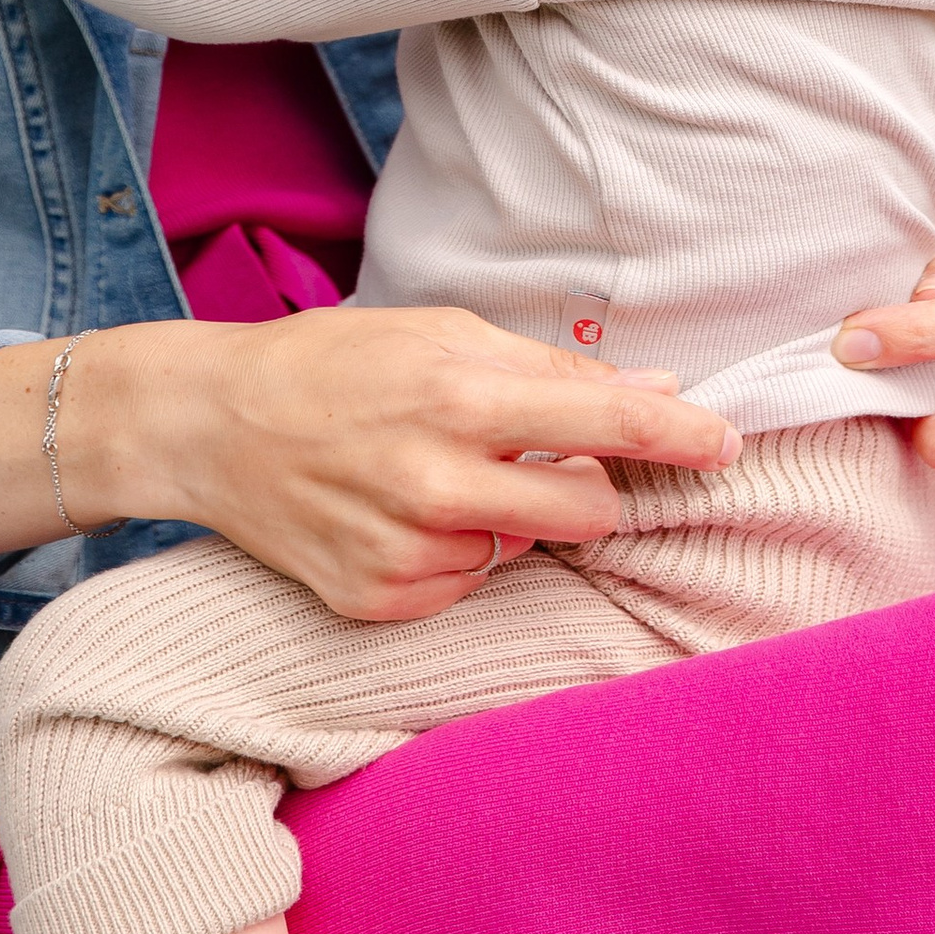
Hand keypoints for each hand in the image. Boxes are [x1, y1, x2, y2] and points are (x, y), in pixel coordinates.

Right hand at [0, 307, 738, 622]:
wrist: (208, 426)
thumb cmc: (331, 362)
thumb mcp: (438, 332)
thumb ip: (548, 370)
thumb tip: (658, 395)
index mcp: (454, 397)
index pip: (603, 426)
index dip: (679, 440)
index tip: (726, 444)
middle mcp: (435, 483)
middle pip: (586, 511)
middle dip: (590, 484)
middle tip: (548, 455)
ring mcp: (405, 551)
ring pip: (526, 549)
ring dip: (510, 516)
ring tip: (438, 473)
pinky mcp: (378, 601)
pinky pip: (468, 584)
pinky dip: (457, 552)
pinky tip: (403, 513)